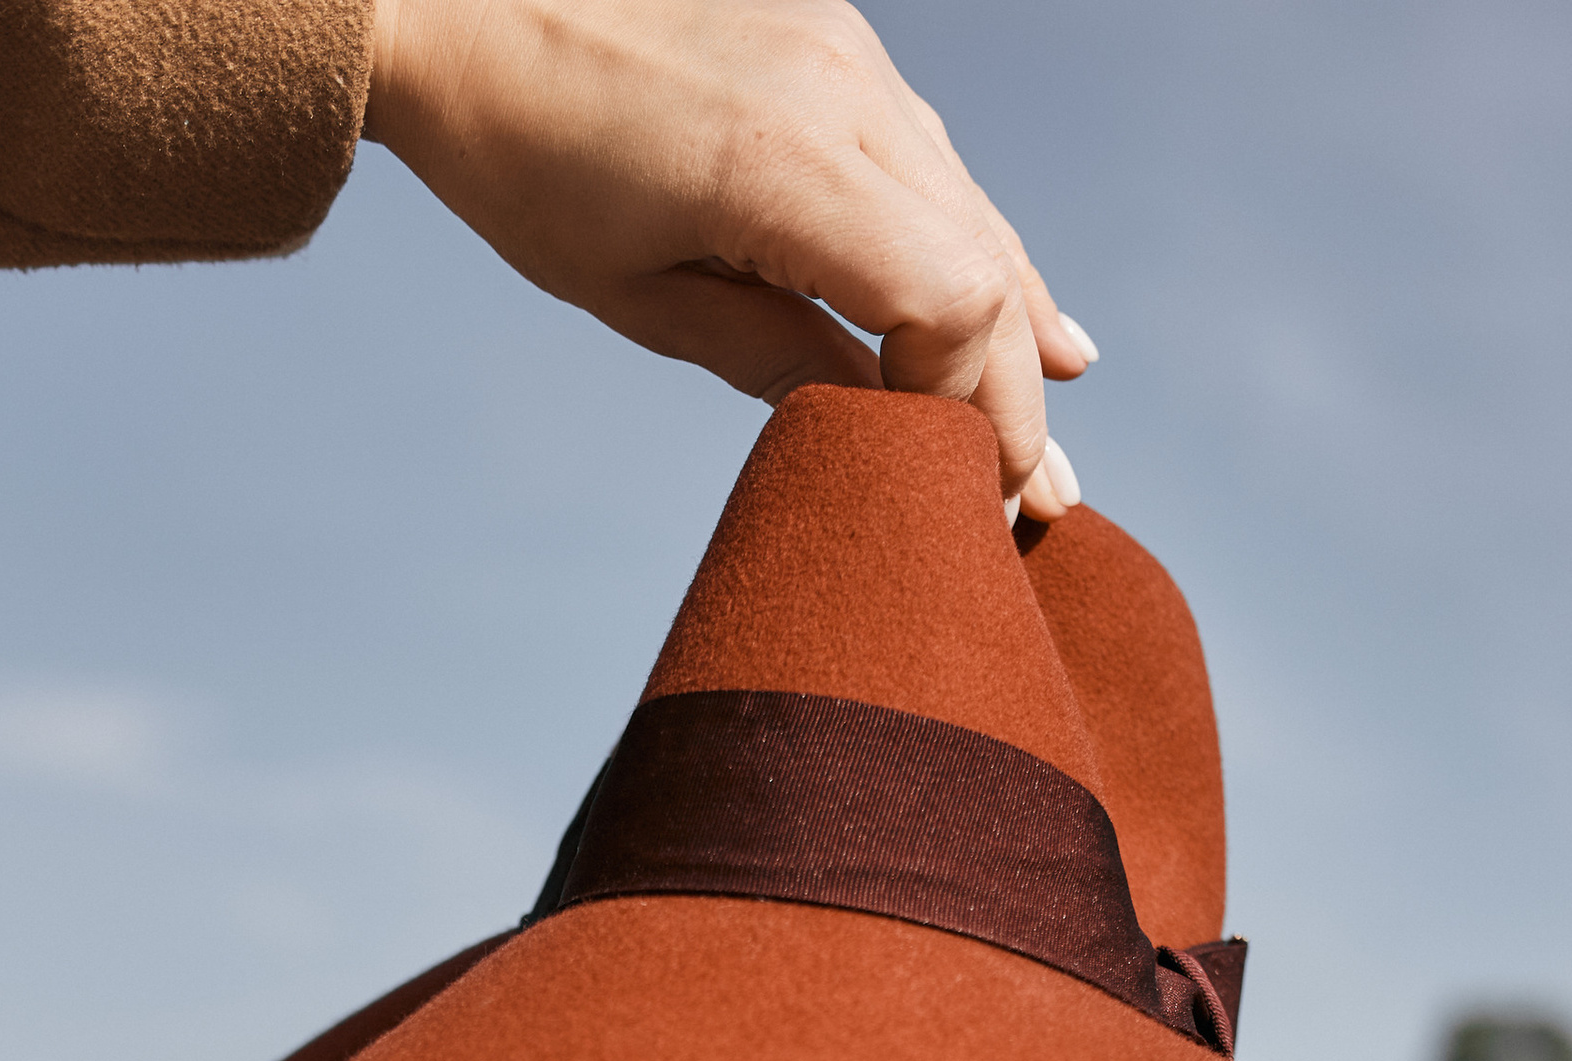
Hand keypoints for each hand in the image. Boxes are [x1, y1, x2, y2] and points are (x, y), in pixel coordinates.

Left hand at [365, 0, 1090, 511]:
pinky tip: (1028, 320)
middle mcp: (838, 90)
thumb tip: (878, 426)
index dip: (968, 408)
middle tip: (1038, 503)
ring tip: (1046, 427)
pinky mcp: (838, 38)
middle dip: (1011, 394)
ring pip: (972, 210)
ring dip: (1012, 326)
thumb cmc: (525, 157)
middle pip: (984, 264)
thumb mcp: (640, 295)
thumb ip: (774, 359)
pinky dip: (975, 249)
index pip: (951, 300)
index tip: (956, 492)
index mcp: (779, 165)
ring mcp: (847, 53)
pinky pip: (934, 161)